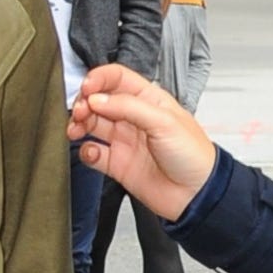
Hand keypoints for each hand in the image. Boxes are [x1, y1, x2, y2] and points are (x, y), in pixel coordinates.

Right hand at [68, 65, 217, 221]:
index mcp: (149, 100)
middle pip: (99, 100)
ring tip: (76, 128)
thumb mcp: (164, 122)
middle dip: (85, 102)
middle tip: (80, 110)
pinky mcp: (118, 163)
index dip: (99, 79)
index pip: (118, 78)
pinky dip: (87, 151)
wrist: (196, 194)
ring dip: (80, 124)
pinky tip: (92, 151)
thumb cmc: (193, 155)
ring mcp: (124, 140)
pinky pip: (94, 153)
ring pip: (92, 124)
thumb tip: (97, 99)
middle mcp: (134, 117)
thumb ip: (128, 107)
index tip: (87, 87)